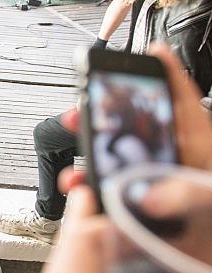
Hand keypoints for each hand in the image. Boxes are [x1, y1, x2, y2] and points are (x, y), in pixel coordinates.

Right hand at [58, 44, 211, 195]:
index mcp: (198, 152)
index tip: (151, 53)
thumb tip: (149, 192)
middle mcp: (174, 168)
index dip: (167, 75)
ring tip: (75, 174)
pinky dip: (93, 208)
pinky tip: (84, 206)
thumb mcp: (210, 202)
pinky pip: (112, 208)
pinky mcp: (143, 219)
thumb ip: (186, 194)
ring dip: (91, 171)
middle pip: (138, 133)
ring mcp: (156, 193)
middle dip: (107, 122)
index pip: (183, 104)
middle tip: (83, 112)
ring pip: (118, 171)